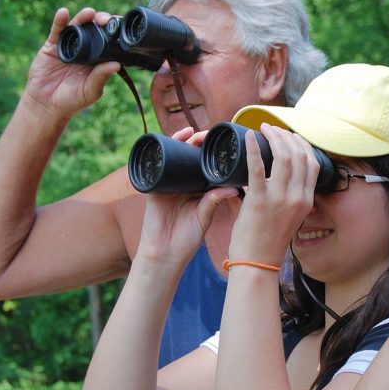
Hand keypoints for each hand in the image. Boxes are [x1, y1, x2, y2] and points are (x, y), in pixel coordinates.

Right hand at [23, 7, 121, 119]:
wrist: (46, 104)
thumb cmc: (72, 100)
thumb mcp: (90, 90)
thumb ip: (101, 77)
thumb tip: (116, 65)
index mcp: (97, 59)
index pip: (107, 40)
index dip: (112, 32)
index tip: (118, 27)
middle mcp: (84, 49)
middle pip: (94, 29)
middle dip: (100, 21)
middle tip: (106, 20)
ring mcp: (68, 46)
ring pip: (77, 26)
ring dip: (83, 17)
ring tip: (89, 13)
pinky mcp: (52, 46)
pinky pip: (57, 31)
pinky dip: (60, 21)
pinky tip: (63, 13)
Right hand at [136, 128, 238, 269]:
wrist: (164, 255)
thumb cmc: (186, 240)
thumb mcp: (203, 217)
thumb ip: (214, 202)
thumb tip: (234, 188)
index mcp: (198, 191)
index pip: (207, 167)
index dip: (214, 154)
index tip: (225, 144)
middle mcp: (184, 184)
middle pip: (191, 157)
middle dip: (198, 143)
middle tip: (207, 135)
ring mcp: (168, 184)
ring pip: (174, 157)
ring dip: (181, 142)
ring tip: (191, 134)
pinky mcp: (153, 187)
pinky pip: (156, 164)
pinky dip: (161, 151)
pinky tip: (168, 140)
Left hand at [227, 123, 318, 264]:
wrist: (257, 262)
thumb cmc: (269, 240)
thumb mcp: (291, 217)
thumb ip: (291, 197)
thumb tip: (279, 177)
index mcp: (306, 201)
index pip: (312, 163)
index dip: (302, 144)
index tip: (290, 136)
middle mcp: (297, 197)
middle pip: (299, 155)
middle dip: (286, 136)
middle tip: (273, 129)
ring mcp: (279, 198)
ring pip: (283, 157)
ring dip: (273, 138)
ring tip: (263, 129)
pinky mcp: (259, 200)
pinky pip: (257, 167)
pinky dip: (252, 149)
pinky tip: (248, 137)